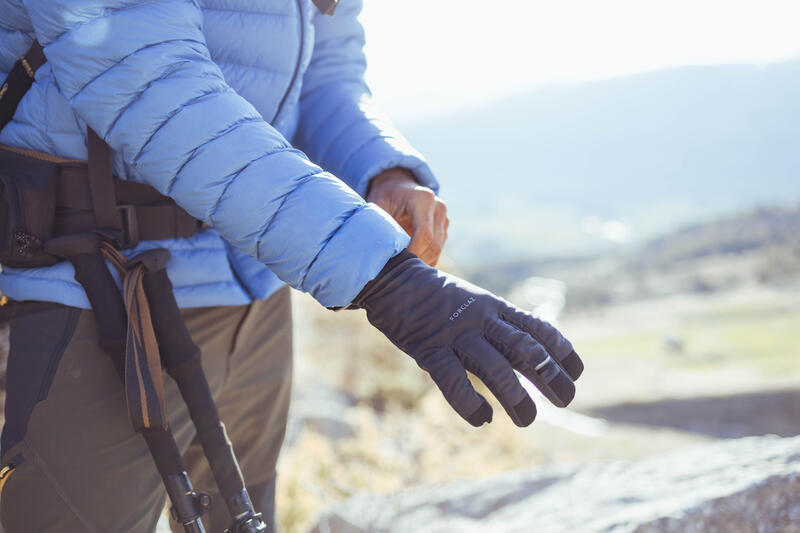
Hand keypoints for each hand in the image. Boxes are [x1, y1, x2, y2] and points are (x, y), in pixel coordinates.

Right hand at [354, 251, 582, 426]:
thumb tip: (528, 357)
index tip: (576, 372)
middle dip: (550, 376)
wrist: (394, 280)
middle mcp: (481, 318)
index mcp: (494, 307)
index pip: (537, 328)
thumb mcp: (475, 302)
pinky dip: (471, 405)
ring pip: (495, 368)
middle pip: (525, 349)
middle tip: (566, 400)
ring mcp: (455, 334)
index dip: (561, 351)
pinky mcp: (430, 349)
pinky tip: (485, 418)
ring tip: (527, 420)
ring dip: (516, 397)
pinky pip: (455, 382)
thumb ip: (497, 326)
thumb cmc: (438, 297)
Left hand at [366, 168, 447, 266]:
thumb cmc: (386, 196)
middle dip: (418, 260)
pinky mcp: (444, 228)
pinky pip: (437, 250)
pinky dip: (425, 260)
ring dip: (422, 262)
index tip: (399, 264)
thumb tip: (374, 251)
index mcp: (423, 199)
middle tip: (399, 271)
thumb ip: (380, 225)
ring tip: (402, 269)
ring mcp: (444, 219)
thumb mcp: (378, 205)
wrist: (399, 186)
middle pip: (433, 245)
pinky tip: (410, 264)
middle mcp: (438, 208)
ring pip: (437, 250)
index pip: (424, 234)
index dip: (414, 252)